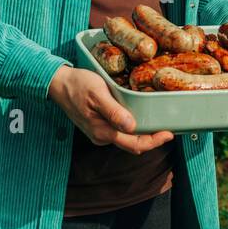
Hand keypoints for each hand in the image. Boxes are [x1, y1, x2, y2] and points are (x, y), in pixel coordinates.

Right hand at [47, 65, 173, 153]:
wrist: (58, 83)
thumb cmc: (78, 85)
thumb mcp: (98, 94)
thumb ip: (114, 112)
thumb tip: (132, 126)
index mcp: (103, 131)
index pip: (134, 144)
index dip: (154, 141)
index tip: (169, 133)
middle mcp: (102, 137)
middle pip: (133, 144)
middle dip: (152, 139)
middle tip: (169, 129)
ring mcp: (99, 133)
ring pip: (126, 140)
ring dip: (143, 135)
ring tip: (158, 124)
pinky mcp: (98, 126)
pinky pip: (119, 132)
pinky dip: (133, 129)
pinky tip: (140, 118)